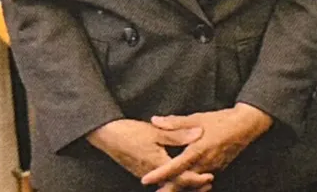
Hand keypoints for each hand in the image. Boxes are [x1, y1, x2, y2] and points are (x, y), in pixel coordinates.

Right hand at [86, 119, 213, 190]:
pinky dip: (172, 179)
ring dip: (183, 182)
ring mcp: (145, 173)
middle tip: (209, 183)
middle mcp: (151, 173)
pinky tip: (180, 173)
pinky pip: (160, 180)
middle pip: (175, 184)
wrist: (106, 135)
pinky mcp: (142, 170)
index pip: (180, 178)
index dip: (196, 179)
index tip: (210, 178)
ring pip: (167, 183)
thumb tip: (199, 133)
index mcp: (157, 164)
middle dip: (192, 185)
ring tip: (200, 181)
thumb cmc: (129, 132)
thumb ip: (178, 134)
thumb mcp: (155, 131)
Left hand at [141, 103, 273, 185]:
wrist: (247, 124)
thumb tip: (155, 120)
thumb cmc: (223, 120)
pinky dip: (192, 185)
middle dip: (168, 190)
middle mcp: (206, 162)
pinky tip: (184, 187)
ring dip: (179, 189)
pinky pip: (202, 181)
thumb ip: (175, 122)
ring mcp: (213, 168)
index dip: (159, 174)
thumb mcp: (198, 118)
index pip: (175, 166)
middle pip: (183, 182)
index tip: (145, 180)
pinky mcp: (218, 169)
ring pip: (193, 184)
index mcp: (198, 149)